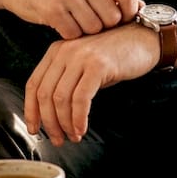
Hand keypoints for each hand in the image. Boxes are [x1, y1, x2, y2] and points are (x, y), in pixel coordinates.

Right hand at [1, 0, 140, 38]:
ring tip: (74, 21)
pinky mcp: (52, 9)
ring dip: (86, 31)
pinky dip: (69, 34)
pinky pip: (73, 34)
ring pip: (93, 28)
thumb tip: (142, 7)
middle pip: (112, 17)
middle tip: (91, 22)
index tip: (122, 20)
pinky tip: (61, 24)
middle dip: (105, 25)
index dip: (130, 12)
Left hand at [23, 23, 159, 145]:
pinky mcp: (98, 65)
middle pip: (45, 94)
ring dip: (65, 123)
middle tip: (58, 139)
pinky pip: (80, 98)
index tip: (34, 129)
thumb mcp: (84, 64)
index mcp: (56, 51)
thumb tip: (53, 115)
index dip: (31, 110)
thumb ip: (67, 80)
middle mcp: (64, 51)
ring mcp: (81, 56)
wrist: (144, 38)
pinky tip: (82, 128)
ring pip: (61, 98)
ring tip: (73, 135)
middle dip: (49, 122)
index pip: (33, 84)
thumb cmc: (116, 55)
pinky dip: (78, 118)